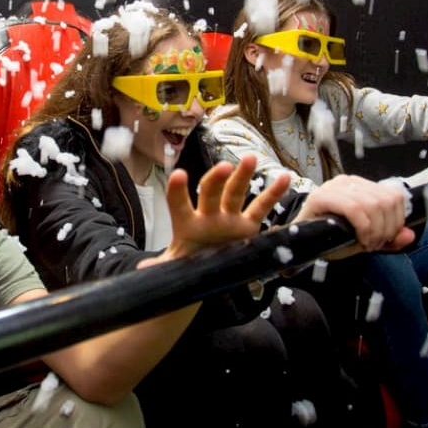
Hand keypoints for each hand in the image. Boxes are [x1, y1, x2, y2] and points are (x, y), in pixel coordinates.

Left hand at [162, 154, 290, 258]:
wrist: (207, 270)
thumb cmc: (188, 264)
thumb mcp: (174, 268)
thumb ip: (162, 267)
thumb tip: (142, 269)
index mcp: (187, 224)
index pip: (179, 203)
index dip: (178, 190)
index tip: (179, 175)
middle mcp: (209, 215)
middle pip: (211, 192)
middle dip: (217, 179)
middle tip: (223, 167)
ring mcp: (229, 217)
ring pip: (236, 192)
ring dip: (243, 175)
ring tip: (250, 158)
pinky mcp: (248, 225)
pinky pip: (261, 207)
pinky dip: (273, 194)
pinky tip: (284, 178)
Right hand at [297, 174, 415, 253]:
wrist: (299, 244)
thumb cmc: (331, 239)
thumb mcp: (366, 239)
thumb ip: (389, 239)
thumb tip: (410, 235)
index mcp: (360, 186)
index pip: (393, 196)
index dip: (397, 221)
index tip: (385, 240)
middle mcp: (348, 181)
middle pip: (386, 201)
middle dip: (386, 229)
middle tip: (374, 245)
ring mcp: (334, 186)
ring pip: (373, 205)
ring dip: (375, 231)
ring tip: (366, 244)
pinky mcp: (322, 196)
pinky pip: (355, 208)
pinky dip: (363, 228)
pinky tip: (360, 240)